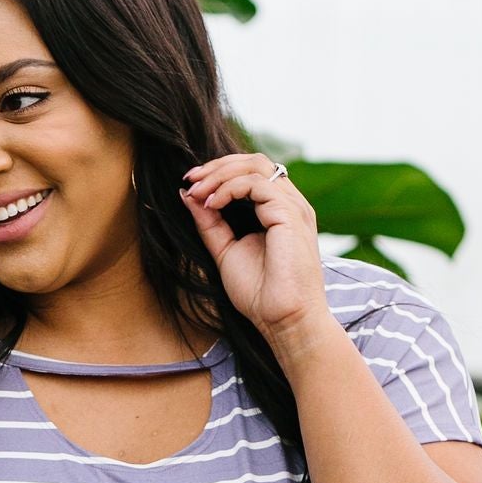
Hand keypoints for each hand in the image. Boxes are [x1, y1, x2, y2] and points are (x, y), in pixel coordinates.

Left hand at [180, 154, 329, 347]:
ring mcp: (293, 207)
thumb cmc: (261, 295)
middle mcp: (290, 204)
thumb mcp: (226, 252)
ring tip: (197, 192)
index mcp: (279, 211)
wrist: (285, 321)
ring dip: (220, 175)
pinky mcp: (290, 214)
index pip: (251, 172)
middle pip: (254, 161)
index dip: (219, 172)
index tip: (190, 185)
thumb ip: (210, 223)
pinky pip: (256, 183)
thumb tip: (188, 195)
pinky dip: (228, 188)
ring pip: (255, 166)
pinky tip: (212, 205)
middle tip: (190, 180)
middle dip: (217, 166)